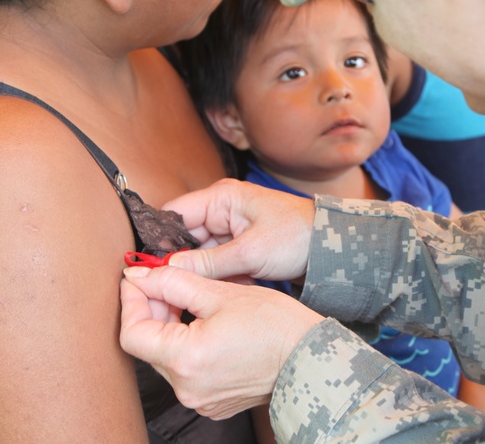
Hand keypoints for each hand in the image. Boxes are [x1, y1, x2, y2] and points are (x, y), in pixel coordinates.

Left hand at [119, 265, 323, 418]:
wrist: (310, 359)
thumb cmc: (274, 325)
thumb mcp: (220, 293)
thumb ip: (174, 282)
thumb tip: (142, 276)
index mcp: (186, 360)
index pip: (132, 333)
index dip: (131, 301)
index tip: (138, 279)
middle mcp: (187, 388)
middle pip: (148, 345)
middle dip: (151, 309)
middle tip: (167, 282)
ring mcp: (198, 399)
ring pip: (165, 358)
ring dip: (168, 326)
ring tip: (188, 300)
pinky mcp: (211, 402)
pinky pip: (184, 371)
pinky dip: (184, 345)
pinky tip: (202, 325)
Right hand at [163, 179, 314, 281]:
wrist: (332, 247)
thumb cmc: (297, 237)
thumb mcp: (251, 252)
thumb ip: (209, 263)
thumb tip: (170, 268)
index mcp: (221, 198)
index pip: (175, 214)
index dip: (160, 239)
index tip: (152, 266)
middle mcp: (222, 210)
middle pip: (185, 237)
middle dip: (186, 262)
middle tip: (184, 285)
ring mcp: (230, 228)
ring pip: (201, 254)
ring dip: (207, 273)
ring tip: (219, 286)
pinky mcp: (240, 246)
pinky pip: (218, 263)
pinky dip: (223, 276)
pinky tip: (236, 286)